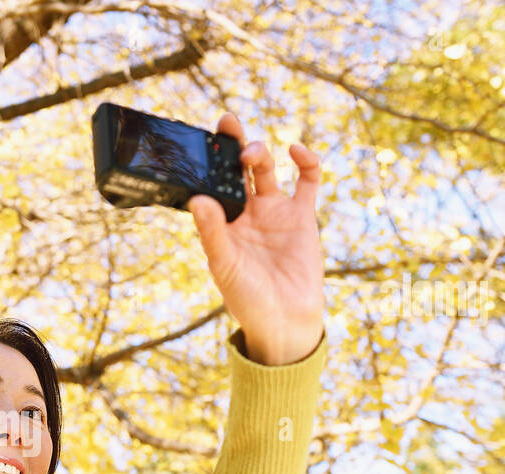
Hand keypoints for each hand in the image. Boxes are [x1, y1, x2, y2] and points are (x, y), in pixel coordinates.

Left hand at [187, 113, 325, 365]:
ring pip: (265, 169)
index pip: (211, 183)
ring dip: (258, 153)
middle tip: (226, 123)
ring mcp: (274, 211)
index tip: (199, 138)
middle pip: (236, 169)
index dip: (207, 161)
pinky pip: (306, 180)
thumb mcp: (224, 264)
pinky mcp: (302, 215)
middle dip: (231, 143)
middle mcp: (246, 213)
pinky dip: (305, 161)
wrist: (285, 320)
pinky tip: (296, 150)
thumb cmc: (247, 298)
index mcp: (222, 223)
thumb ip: (213, 231)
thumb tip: (197, 198)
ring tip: (249, 154)